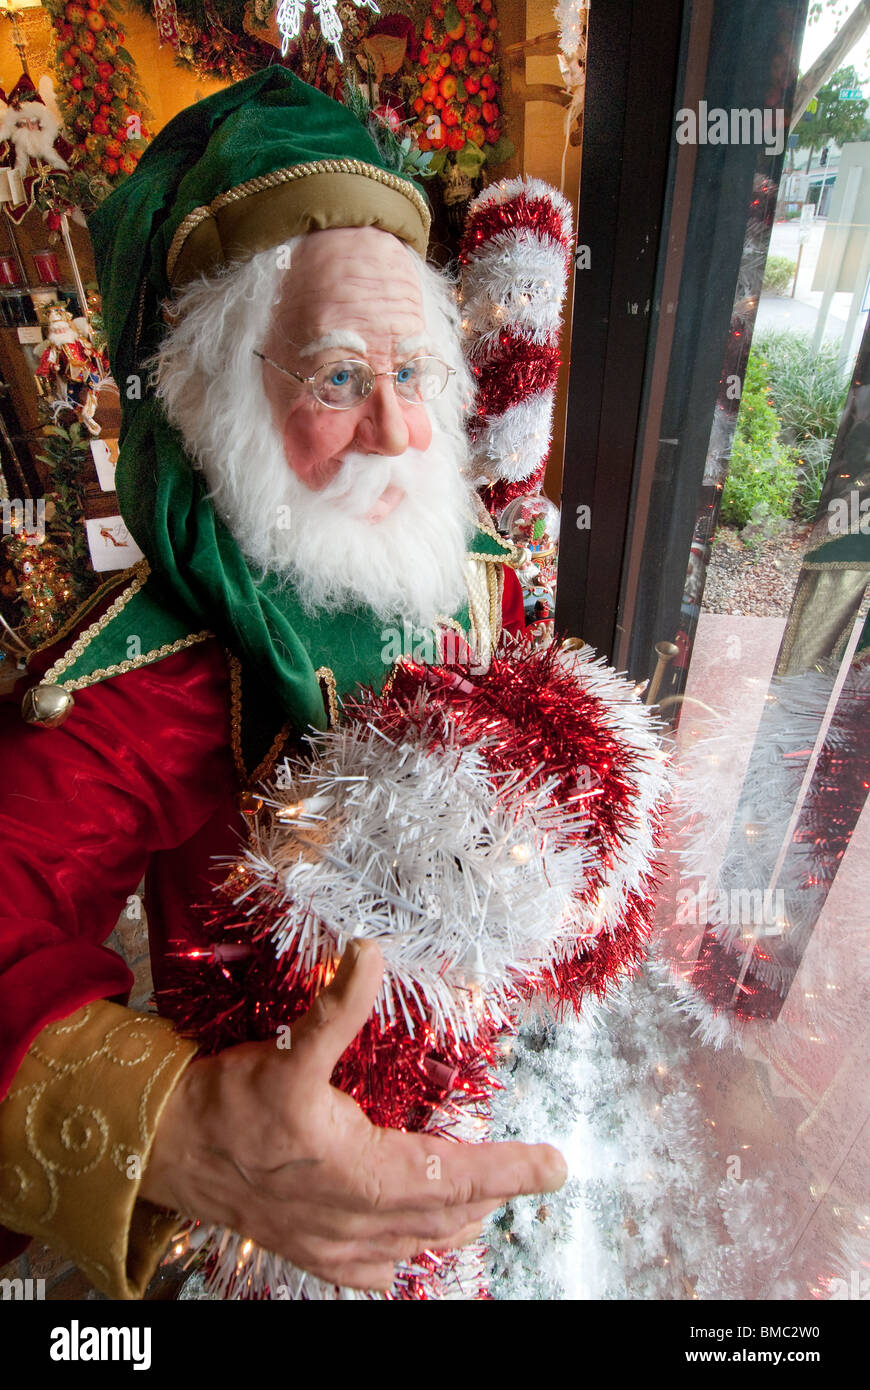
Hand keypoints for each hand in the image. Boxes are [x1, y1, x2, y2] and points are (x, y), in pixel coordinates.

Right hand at [140, 939, 566, 1290]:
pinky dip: (405, 1253)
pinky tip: (412, 1245)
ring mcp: (332, 1244)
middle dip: (494, 1192)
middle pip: (444, 1212)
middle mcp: (353, 1217)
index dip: (510, 1170)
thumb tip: (369, 953)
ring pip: (415, 1241)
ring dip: (455, 1220)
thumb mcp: (289, 1050)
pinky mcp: (310, 1253)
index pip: (455, 1175)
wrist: (167, 1149)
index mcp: (359, 1170)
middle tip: (533, 1174)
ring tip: (485, 1202)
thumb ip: (337, 1007)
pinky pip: (374, 1269)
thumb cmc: (229, 1101)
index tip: (554, 1167)